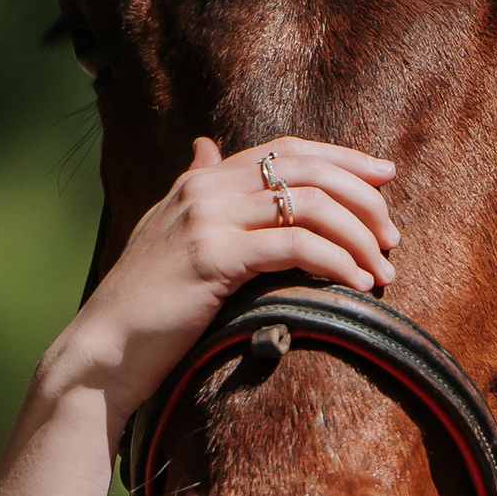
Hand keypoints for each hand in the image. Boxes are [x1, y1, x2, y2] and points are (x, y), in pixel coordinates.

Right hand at [45, 134, 398, 425]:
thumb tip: (206, 145)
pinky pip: (296, 246)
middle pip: (306, 169)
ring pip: (309, 205)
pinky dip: (337, 262)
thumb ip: (196, 190)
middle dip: (361, 197)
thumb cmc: (145, 305)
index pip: (286, 149)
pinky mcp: (214, 256)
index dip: (341, 158)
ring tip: (384, 268)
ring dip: (358, 236)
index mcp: (201, 180)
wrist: (104, 351)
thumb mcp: (169, 232)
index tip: (384, 175)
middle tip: (392, 233)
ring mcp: (208, 218)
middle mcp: (205, 188)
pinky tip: (357, 283)